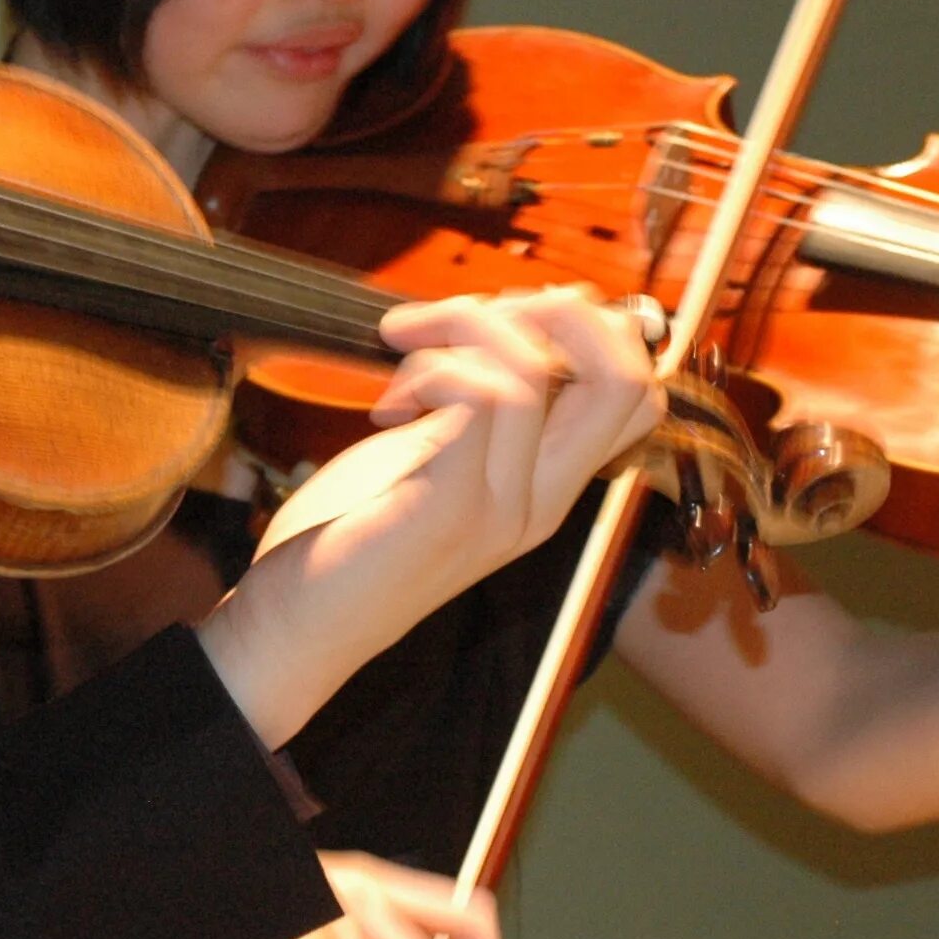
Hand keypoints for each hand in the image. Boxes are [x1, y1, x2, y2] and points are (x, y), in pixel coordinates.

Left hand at [204, 290, 660, 747]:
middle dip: (557, 309)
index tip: (506, 315)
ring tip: (403, 354)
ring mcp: (502, 511)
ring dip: (461, 331)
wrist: (301, 630)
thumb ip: (474, 406)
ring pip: (533, 373)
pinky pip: (479, 398)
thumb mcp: (434, 458)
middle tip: (470, 314)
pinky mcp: (450, 508)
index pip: (637, 395)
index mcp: (547, 489)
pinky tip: (387, 405)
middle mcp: (543, 504)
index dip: (589, 328)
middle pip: (624, 380)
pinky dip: (433, 369)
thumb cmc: (357, 536)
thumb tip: (494, 323)